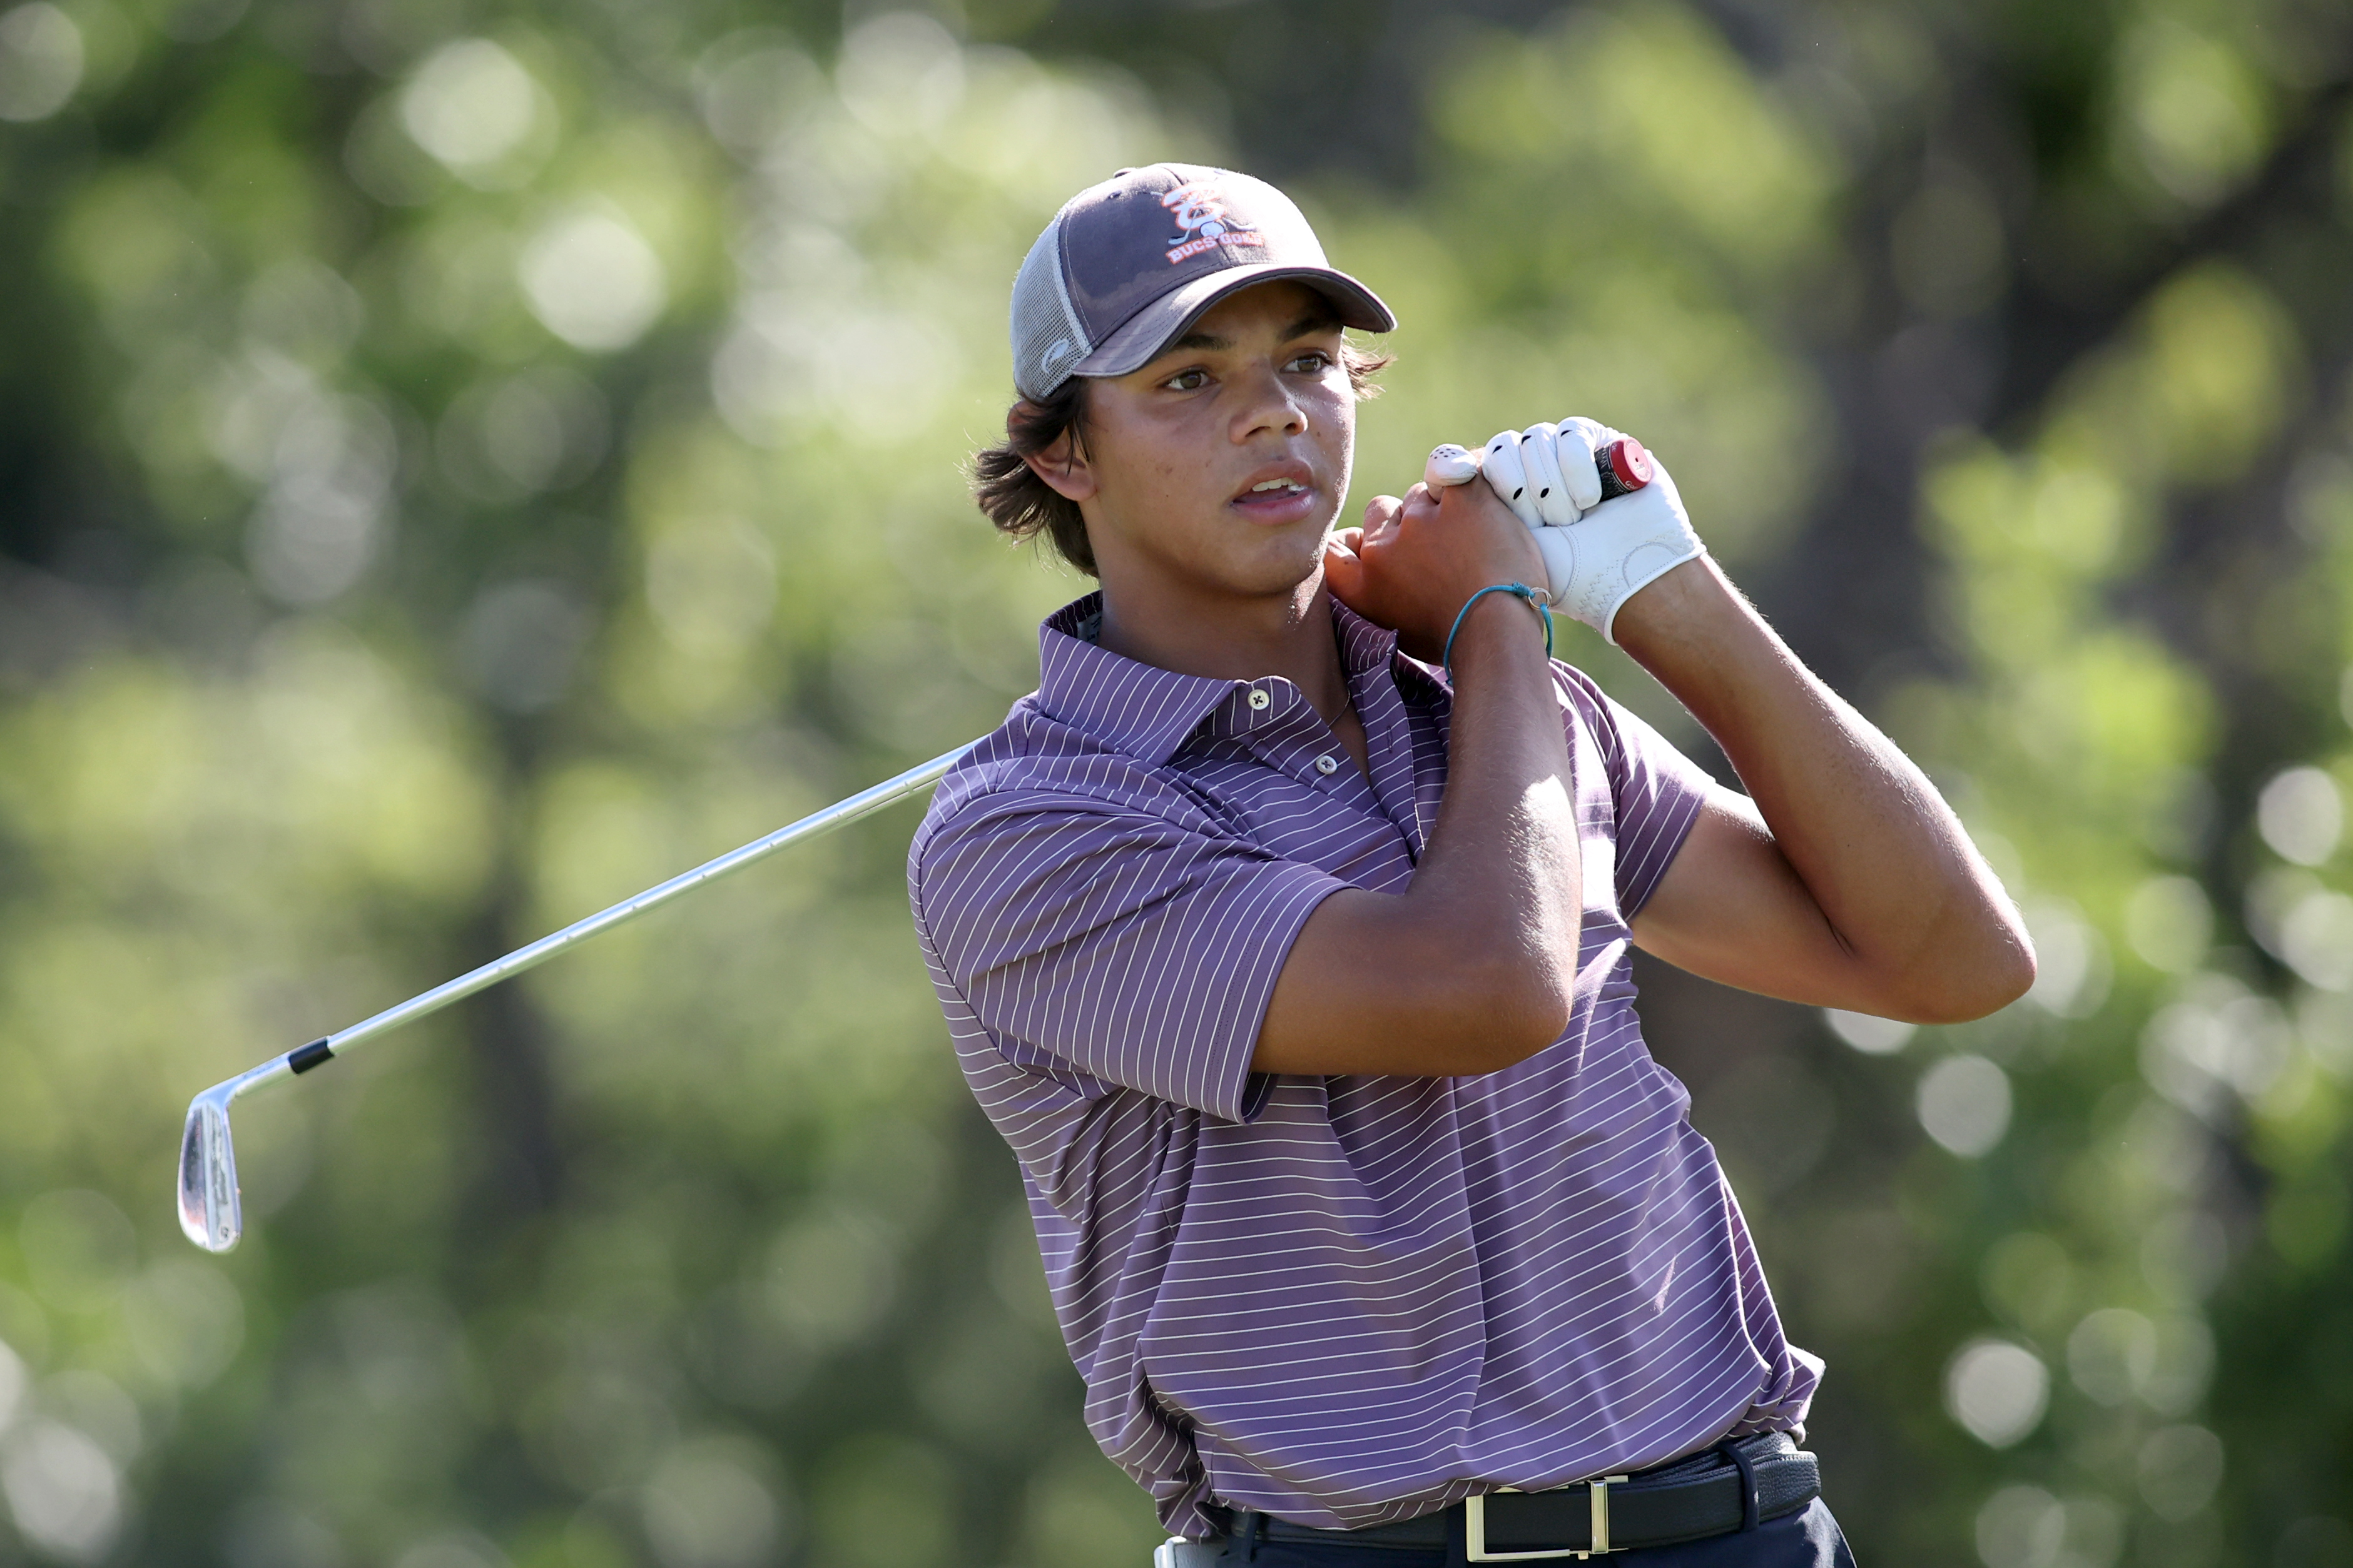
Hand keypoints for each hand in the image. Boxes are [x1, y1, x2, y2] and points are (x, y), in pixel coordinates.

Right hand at [1324, 476, 1546, 662]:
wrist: (1501, 635)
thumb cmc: (1456, 640)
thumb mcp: (1397, 630)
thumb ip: (1377, 596)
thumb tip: (1375, 568)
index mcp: (1362, 587)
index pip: (1332, 549)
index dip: (1352, 539)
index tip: (1370, 544)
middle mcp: (1382, 550)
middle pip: (1380, 511)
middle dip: (1404, 522)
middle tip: (1439, 547)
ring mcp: (1420, 521)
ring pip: (1420, 495)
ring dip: (1440, 509)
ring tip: (1472, 540)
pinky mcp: (1461, 502)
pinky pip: (1456, 471)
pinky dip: (1468, 483)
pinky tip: (1483, 502)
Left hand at [1426, 421, 1704, 643]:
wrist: (1626, 579)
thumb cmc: (1564, 575)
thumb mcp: (1502, 549)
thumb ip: (1465, 512)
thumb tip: (1443, 467)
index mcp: (1495, 498)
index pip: (1467, 463)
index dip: (1477, 479)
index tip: (1481, 497)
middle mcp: (1527, 470)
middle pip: (1499, 450)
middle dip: (1521, 494)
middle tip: (1545, 527)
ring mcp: (1560, 454)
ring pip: (1533, 441)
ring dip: (1552, 488)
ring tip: (1573, 521)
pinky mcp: (1596, 442)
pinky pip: (1568, 433)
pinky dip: (1576, 467)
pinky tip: (1591, 499)